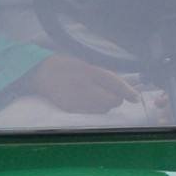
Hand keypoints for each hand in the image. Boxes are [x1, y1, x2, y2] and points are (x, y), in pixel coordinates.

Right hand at [18, 52, 139, 114]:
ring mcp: (76, 99)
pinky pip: (90, 113)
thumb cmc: (66, 64)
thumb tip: (126, 87)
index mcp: (89, 71)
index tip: (135, 97)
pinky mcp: (70, 109)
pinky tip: (85, 100)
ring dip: (105, 104)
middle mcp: (84, 86)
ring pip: (103, 109)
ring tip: (95, 95)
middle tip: (109, 92)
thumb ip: (105, 74)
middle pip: (112, 100)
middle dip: (114, 98)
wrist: (40, 72)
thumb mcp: (87, 63)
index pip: (115, 84)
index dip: (128, 92)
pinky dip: (93, 109)